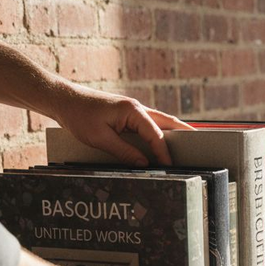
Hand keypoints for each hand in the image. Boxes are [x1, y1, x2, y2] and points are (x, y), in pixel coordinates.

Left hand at [49, 82, 193, 166]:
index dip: (164, 152)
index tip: (170, 166)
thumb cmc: (79, 116)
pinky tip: (162, 143)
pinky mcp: (127, 114)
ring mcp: (133, 109)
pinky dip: (159, 133)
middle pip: (167, 123)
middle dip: (184, 134)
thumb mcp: (100, 139)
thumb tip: (144, 164)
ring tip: (188, 144)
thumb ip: (125, 152)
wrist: (63, 99)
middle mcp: (137, 108)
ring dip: (173, 132)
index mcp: (133, 111)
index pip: (156, 134)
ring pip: (160, 122)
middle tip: (201, 144)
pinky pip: (149, 124)